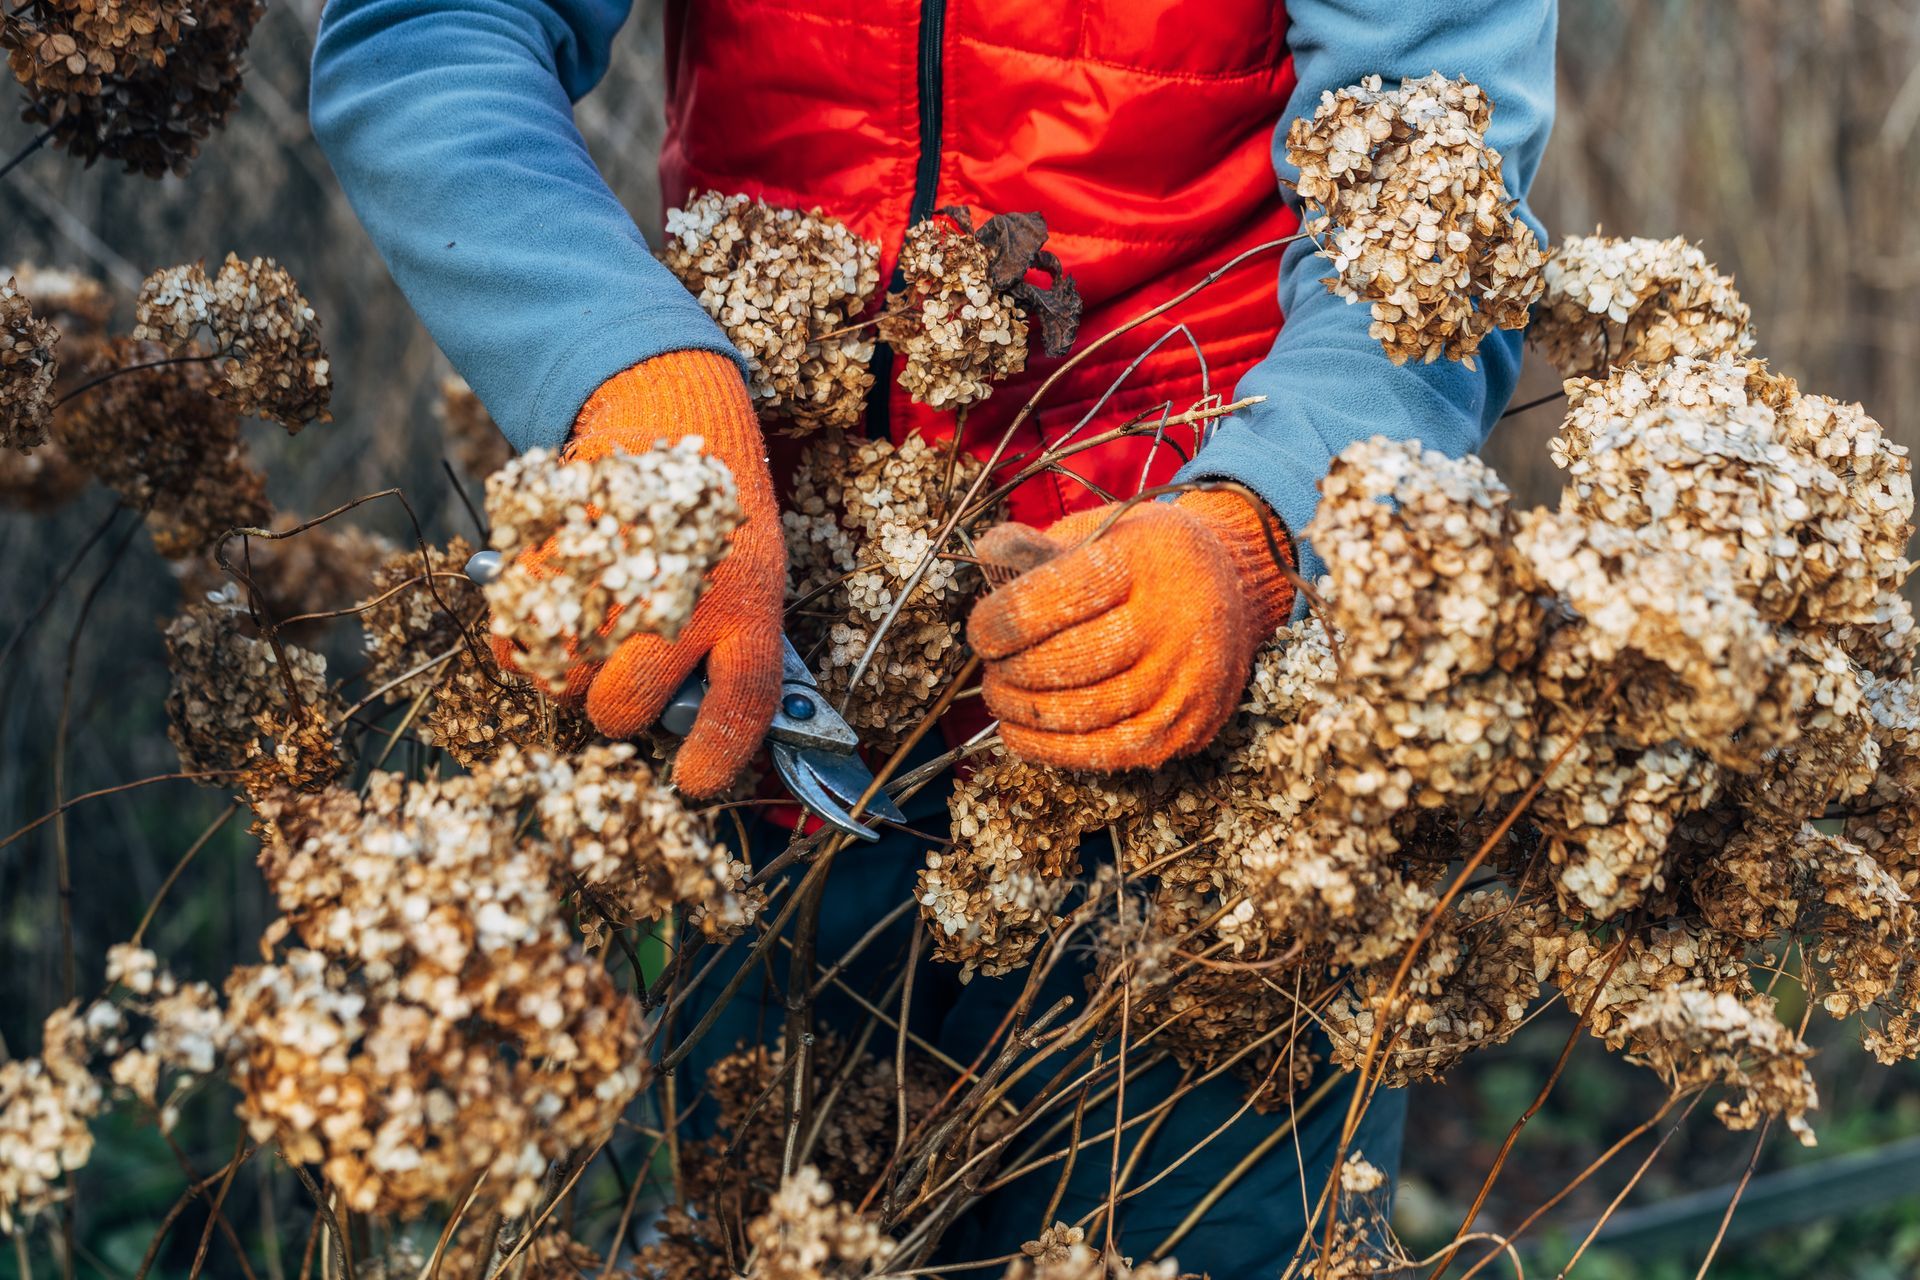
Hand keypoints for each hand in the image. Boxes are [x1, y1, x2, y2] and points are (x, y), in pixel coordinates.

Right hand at [497, 350, 785, 796]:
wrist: (666, 405)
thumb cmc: (715, 516)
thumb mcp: (754, 572)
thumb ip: (737, 648)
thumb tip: (713, 739)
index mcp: (747, 602)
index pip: (741, 700)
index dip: (717, 755)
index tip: (691, 782)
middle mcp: (680, 591)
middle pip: (625, 704)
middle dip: (616, 712)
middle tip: (622, 686)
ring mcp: (611, 573)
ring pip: (566, 678)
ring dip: (572, 672)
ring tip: (594, 628)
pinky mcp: (552, 552)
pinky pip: (518, 638)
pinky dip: (525, 640)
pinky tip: (553, 610)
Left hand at [965, 491, 1294, 770]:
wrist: (1233, 587)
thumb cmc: (1148, 557)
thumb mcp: (1103, 528)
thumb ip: (1041, 545)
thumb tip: (986, 555)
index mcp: (1144, 561)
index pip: (1052, 601)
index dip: (1000, 622)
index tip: (982, 630)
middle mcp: (1173, 622)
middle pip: (1065, 662)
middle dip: (1010, 670)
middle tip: (991, 666)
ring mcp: (1186, 681)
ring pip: (1084, 713)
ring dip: (1024, 711)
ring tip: (1002, 695)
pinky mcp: (1188, 727)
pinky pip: (1109, 752)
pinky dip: (1052, 749)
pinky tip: (1022, 732)